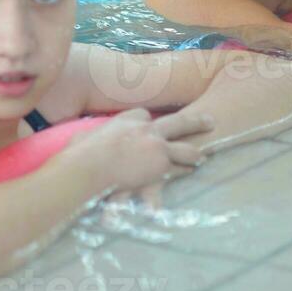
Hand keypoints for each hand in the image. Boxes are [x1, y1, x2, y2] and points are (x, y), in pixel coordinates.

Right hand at [67, 108, 210, 193]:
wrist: (90, 166)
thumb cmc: (80, 154)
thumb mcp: (84, 139)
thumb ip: (90, 139)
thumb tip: (80, 143)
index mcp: (127, 120)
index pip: (143, 115)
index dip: (146, 122)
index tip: (148, 126)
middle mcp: (147, 130)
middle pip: (179, 121)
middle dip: (197, 122)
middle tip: (211, 121)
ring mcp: (157, 147)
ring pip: (185, 149)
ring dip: (194, 154)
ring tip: (202, 157)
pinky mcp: (161, 167)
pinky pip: (178, 170)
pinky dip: (184, 173)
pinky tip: (191, 175)